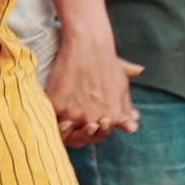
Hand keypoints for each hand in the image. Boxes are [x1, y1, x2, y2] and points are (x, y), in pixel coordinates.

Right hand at [45, 25, 143, 147]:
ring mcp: (75, 114)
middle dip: (80, 132)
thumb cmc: (107, 63)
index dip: (93, 132)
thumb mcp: (121, 87)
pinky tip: (54, 113)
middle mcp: (94, 119)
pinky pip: (52, 121)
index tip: (88, 122)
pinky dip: (52, 120)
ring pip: (66, 135)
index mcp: (112, 117)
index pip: (99, 136)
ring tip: (65, 120)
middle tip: (75, 121)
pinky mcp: (57, 104)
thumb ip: (125, 109)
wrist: (89, 45)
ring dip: (65, 131)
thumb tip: (133, 128)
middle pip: (82, 139)